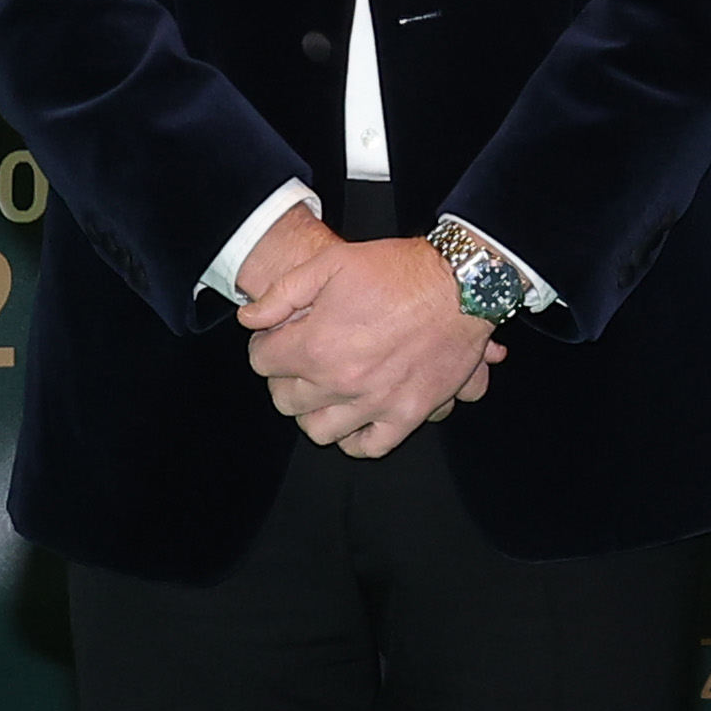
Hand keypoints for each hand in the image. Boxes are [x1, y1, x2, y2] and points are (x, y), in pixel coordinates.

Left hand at [234, 221, 502, 459]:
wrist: (461, 285)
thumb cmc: (397, 270)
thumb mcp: (331, 264)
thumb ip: (282, 294)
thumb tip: (249, 320)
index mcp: (316, 344)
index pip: (262, 363)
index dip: (264, 346)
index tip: (276, 338)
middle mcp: (341, 381)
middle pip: (285, 400)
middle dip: (284, 378)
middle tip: (298, 361)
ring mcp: (375, 403)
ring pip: (319, 431)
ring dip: (313, 412)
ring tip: (323, 391)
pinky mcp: (407, 414)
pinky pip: (369, 446)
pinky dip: (355, 438)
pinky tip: (353, 417)